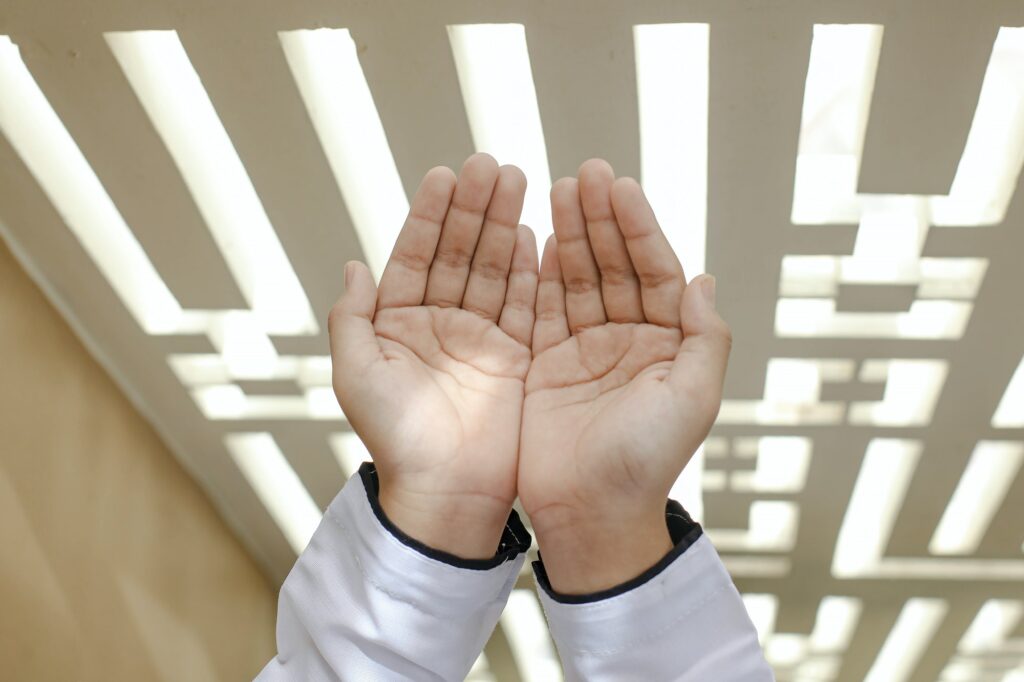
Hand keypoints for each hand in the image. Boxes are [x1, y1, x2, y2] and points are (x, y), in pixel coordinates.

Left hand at [328, 154, 537, 558]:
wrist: (445, 490)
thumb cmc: (394, 436)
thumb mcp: (357, 372)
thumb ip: (352, 317)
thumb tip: (353, 264)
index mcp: (399, 324)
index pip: (416, 256)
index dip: (430, 216)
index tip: (445, 175)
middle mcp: (440, 325)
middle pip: (460, 254)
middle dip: (474, 209)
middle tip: (491, 164)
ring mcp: (480, 340)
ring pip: (493, 270)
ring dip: (504, 226)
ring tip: (518, 181)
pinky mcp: (514, 358)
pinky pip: (524, 305)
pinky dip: (529, 270)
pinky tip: (534, 234)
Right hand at [519, 160, 731, 592]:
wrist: (591, 512)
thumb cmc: (647, 460)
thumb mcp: (693, 398)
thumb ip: (706, 337)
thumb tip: (703, 277)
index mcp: (668, 344)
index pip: (655, 271)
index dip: (638, 228)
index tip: (618, 186)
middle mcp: (628, 340)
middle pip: (614, 266)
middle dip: (600, 219)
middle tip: (584, 172)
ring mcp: (586, 350)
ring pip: (576, 279)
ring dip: (569, 234)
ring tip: (558, 188)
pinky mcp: (547, 364)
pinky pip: (541, 308)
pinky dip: (536, 273)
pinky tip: (532, 236)